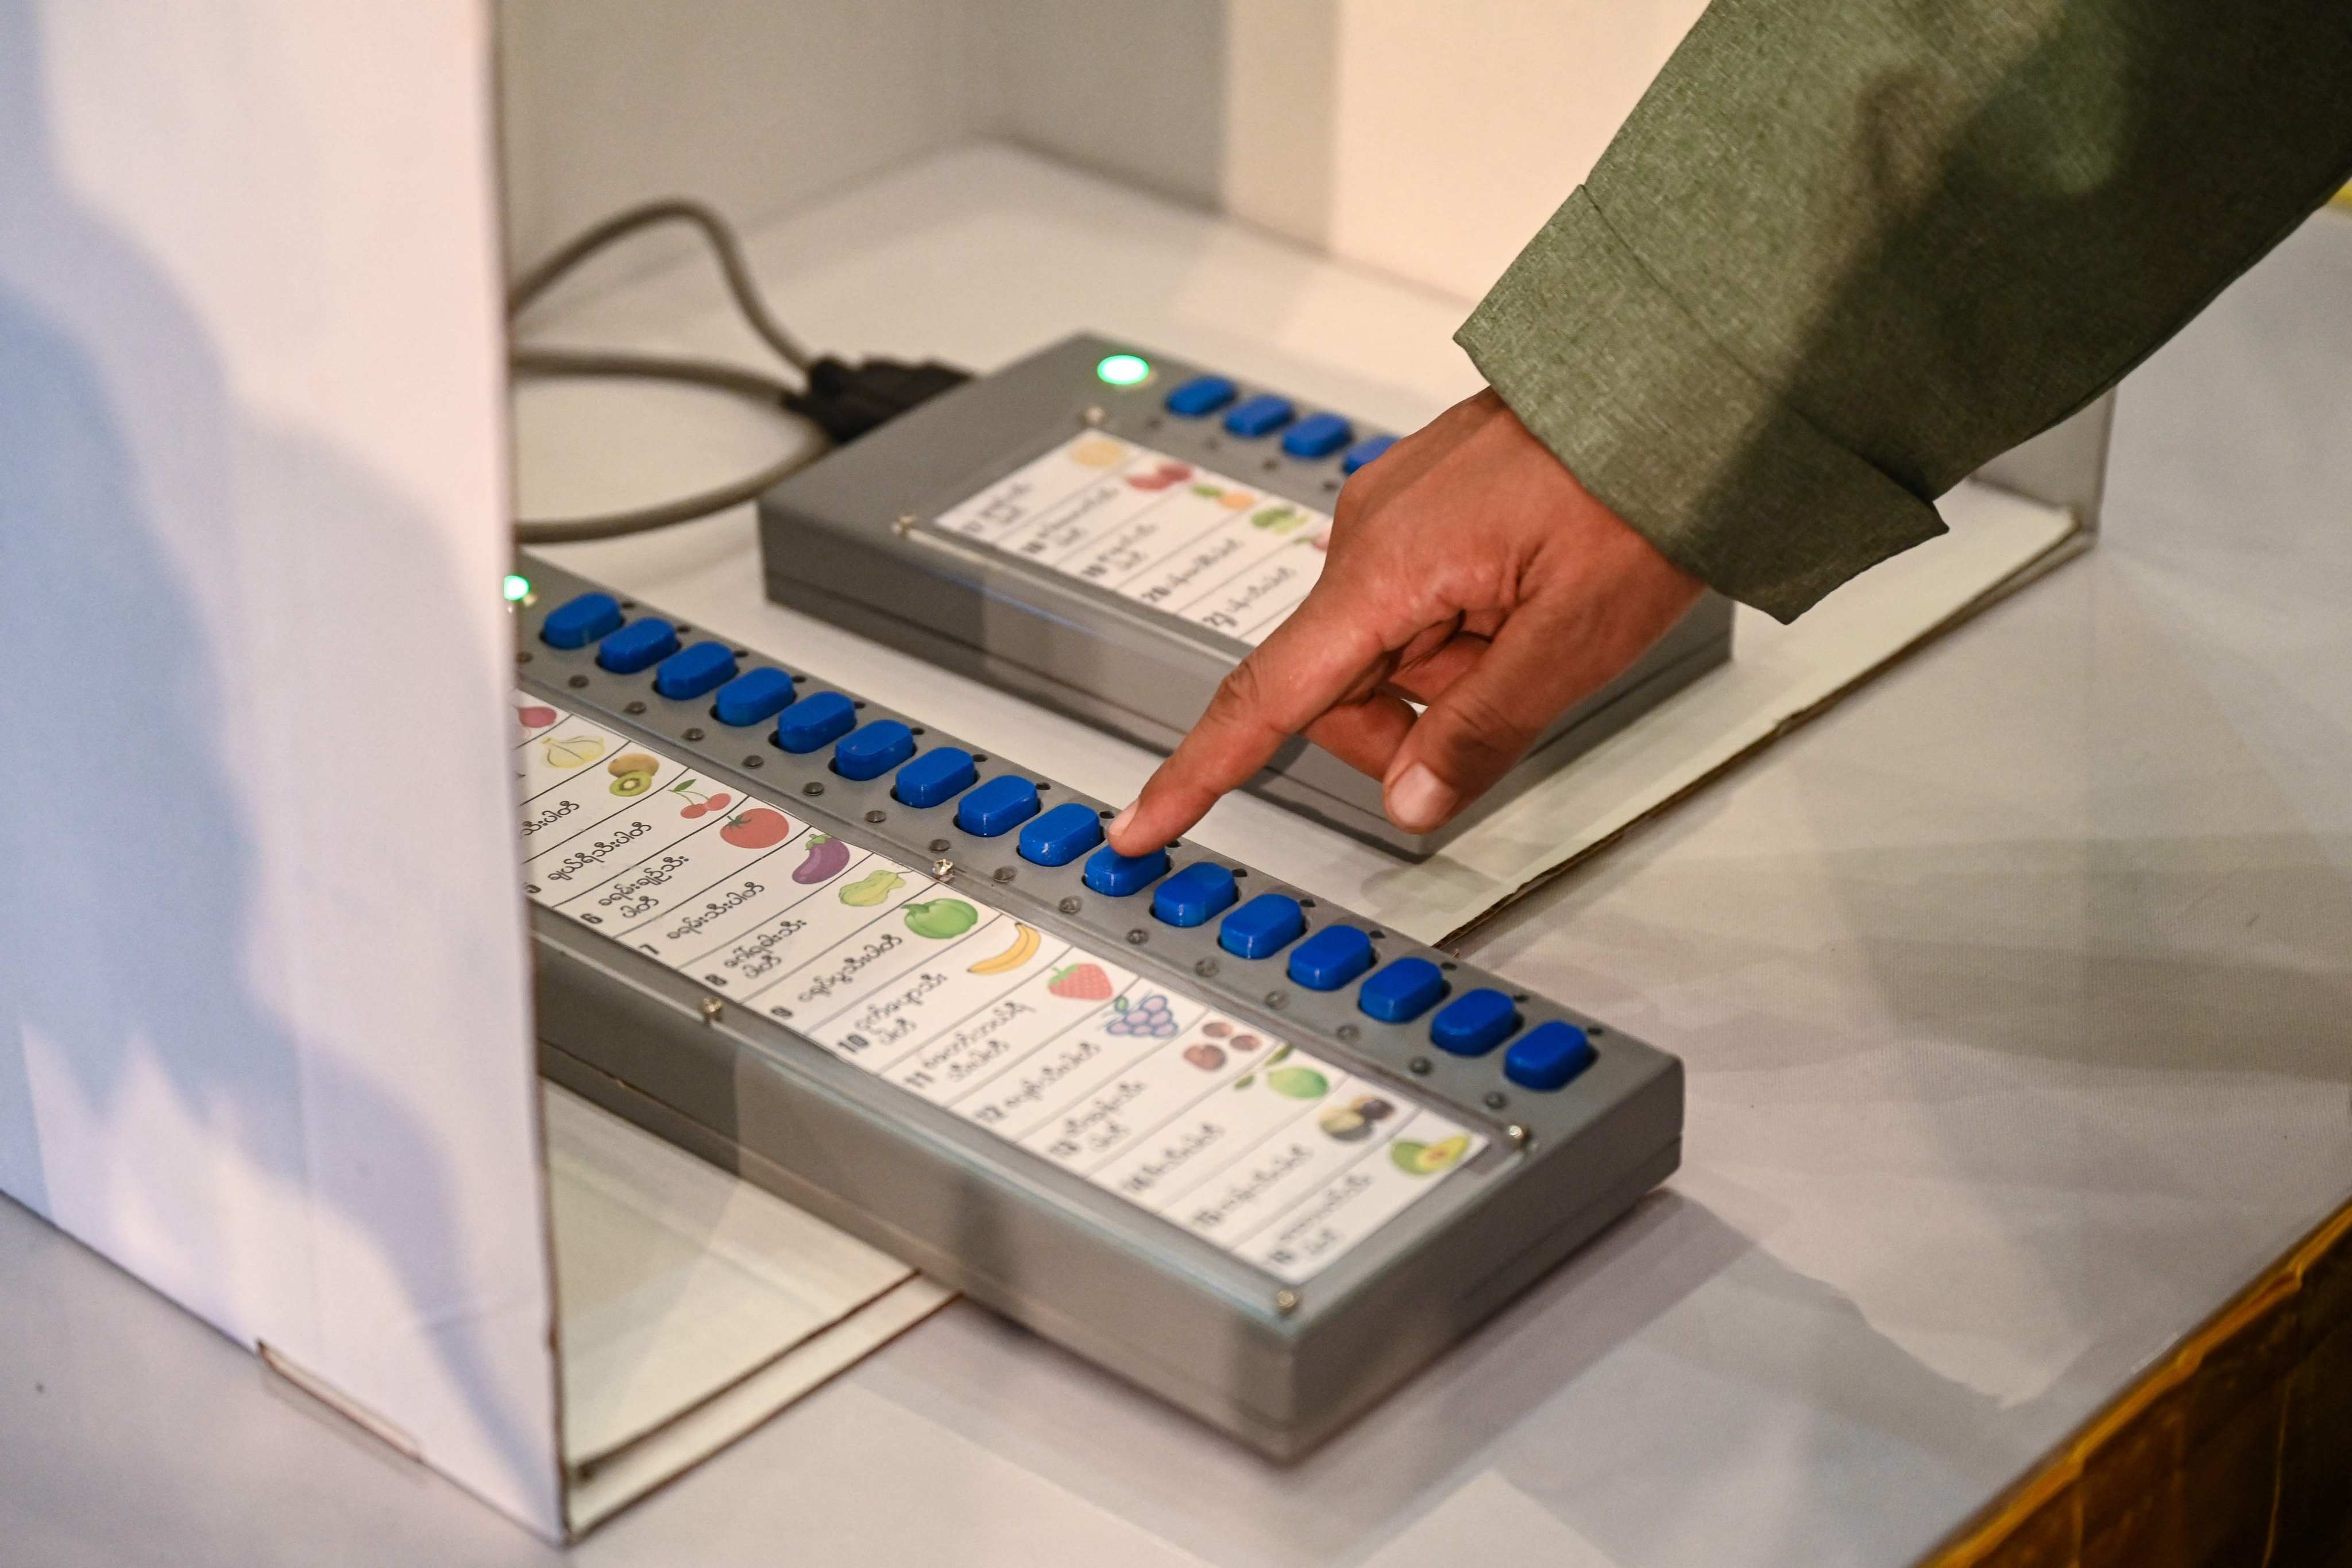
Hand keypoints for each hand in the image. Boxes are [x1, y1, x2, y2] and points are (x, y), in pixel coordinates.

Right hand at [1107, 388, 1701, 851]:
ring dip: (1448, 673)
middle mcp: (1368, 531)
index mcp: (1384, 566)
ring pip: (1383, 649)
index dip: (1199, 771)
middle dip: (1408, 724)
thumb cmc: (1637, 485)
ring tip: (1535, 627)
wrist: (1681, 379)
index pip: (1264, 696)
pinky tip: (1526, 600)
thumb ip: (1482, 730)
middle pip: (1336, 686)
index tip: (1141, 822)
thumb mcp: (1573, 637)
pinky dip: (1460, 629)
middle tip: (1508, 699)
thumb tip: (1412, 802)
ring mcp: (1394, 511)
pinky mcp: (1425, 503)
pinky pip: (1414, 600)